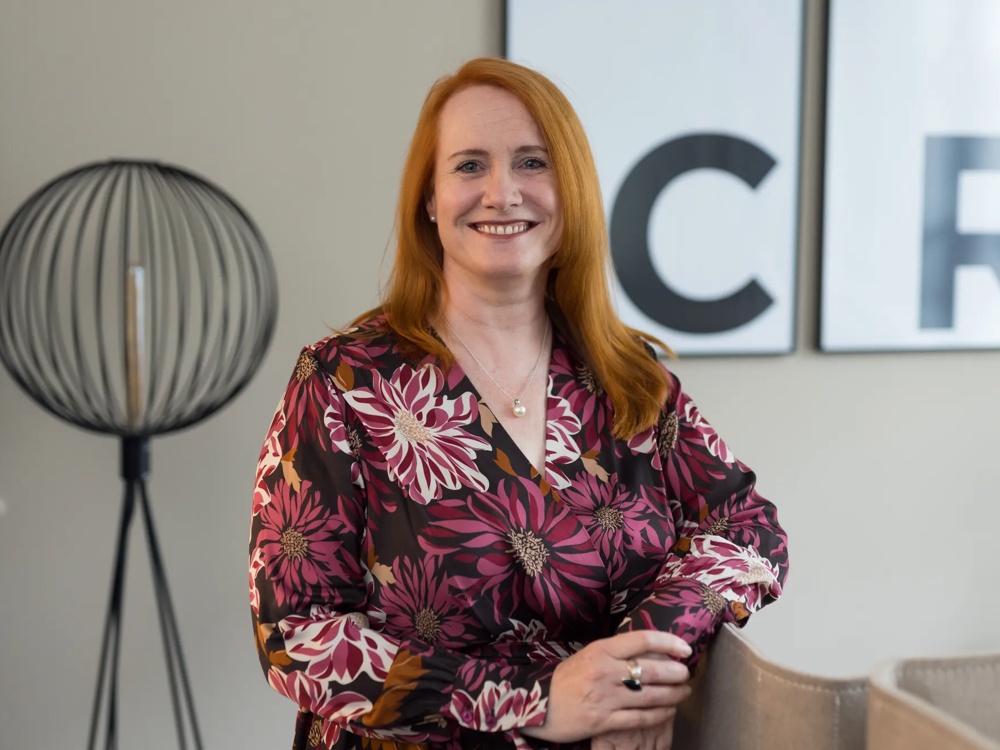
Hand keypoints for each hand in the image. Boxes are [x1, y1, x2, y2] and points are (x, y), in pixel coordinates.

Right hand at [520, 630, 690, 743]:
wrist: (539, 703)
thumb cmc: (566, 678)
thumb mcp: (587, 655)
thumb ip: (614, 652)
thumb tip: (646, 648)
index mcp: (601, 650)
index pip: (641, 640)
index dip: (668, 643)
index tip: (684, 648)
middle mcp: (605, 671)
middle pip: (650, 669)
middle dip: (675, 672)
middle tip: (686, 673)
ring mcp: (605, 697)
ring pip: (649, 695)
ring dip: (672, 694)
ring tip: (684, 692)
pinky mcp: (603, 721)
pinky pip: (639, 718)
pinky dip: (659, 715)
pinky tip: (669, 711)